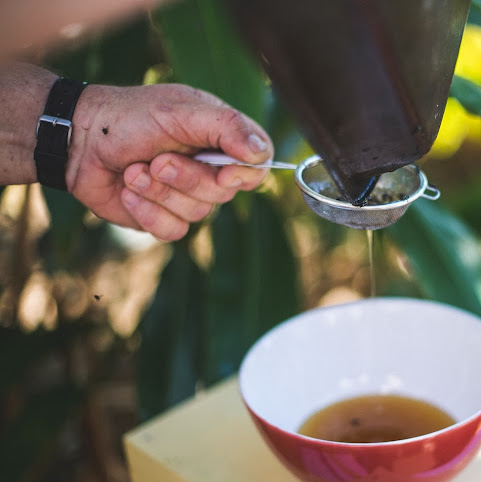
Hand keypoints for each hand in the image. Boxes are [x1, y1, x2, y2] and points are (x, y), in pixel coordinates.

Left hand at [67, 83, 272, 240]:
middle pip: (225, 193)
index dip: (245, 174)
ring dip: (159, 191)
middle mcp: (211, 169)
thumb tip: (262, 153)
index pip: (259, 165)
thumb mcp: (181, 111)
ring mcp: (189, 196)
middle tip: (157, 159)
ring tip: (134, 170)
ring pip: (198, 213)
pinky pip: (174, 231)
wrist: (79, 140)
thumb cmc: (130, 117)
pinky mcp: (165, 218)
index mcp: (223, 139)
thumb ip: (226, 127)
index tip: (223, 171)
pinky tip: (128, 190)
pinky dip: (147, 211)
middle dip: (187, 178)